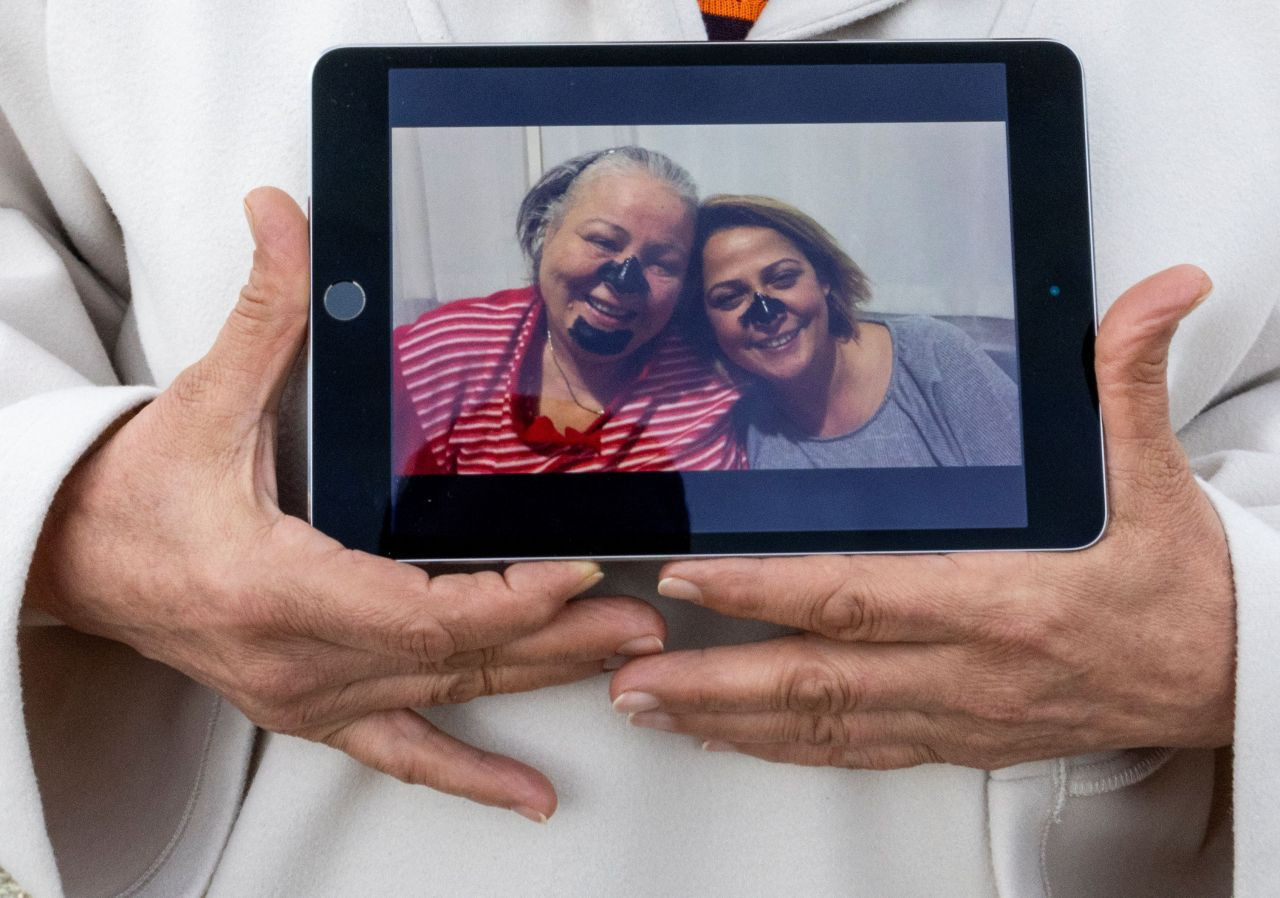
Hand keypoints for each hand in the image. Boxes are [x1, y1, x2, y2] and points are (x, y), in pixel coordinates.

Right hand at [24, 187, 665, 820]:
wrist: (78, 565)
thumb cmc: (137, 497)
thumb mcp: (204, 400)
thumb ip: (266, 311)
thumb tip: (286, 217)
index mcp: (276, 589)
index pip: (419, 613)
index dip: (509, 601)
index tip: (580, 574)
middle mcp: (299, 661)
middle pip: (455, 661)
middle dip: (557, 639)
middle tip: (643, 621)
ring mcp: (311, 696)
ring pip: (449, 700)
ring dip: (542, 683)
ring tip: (624, 665)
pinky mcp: (318, 707)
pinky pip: (405, 752)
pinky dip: (473, 776)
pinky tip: (530, 797)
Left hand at [611, 266, 1233, 770]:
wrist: (1229, 677)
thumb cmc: (1183, 587)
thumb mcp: (1155, 474)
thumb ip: (1127, 378)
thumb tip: (1156, 291)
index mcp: (1001, 601)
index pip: (855, 595)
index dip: (762, 592)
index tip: (688, 580)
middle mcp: (969, 670)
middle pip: (817, 680)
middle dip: (715, 682)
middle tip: (631, 675)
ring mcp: (960, 715)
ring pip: (826, 728)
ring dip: (733, 722)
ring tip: (656, 711)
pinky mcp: (963, 739)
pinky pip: (861, 752)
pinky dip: (790, 748)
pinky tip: (741, 739)